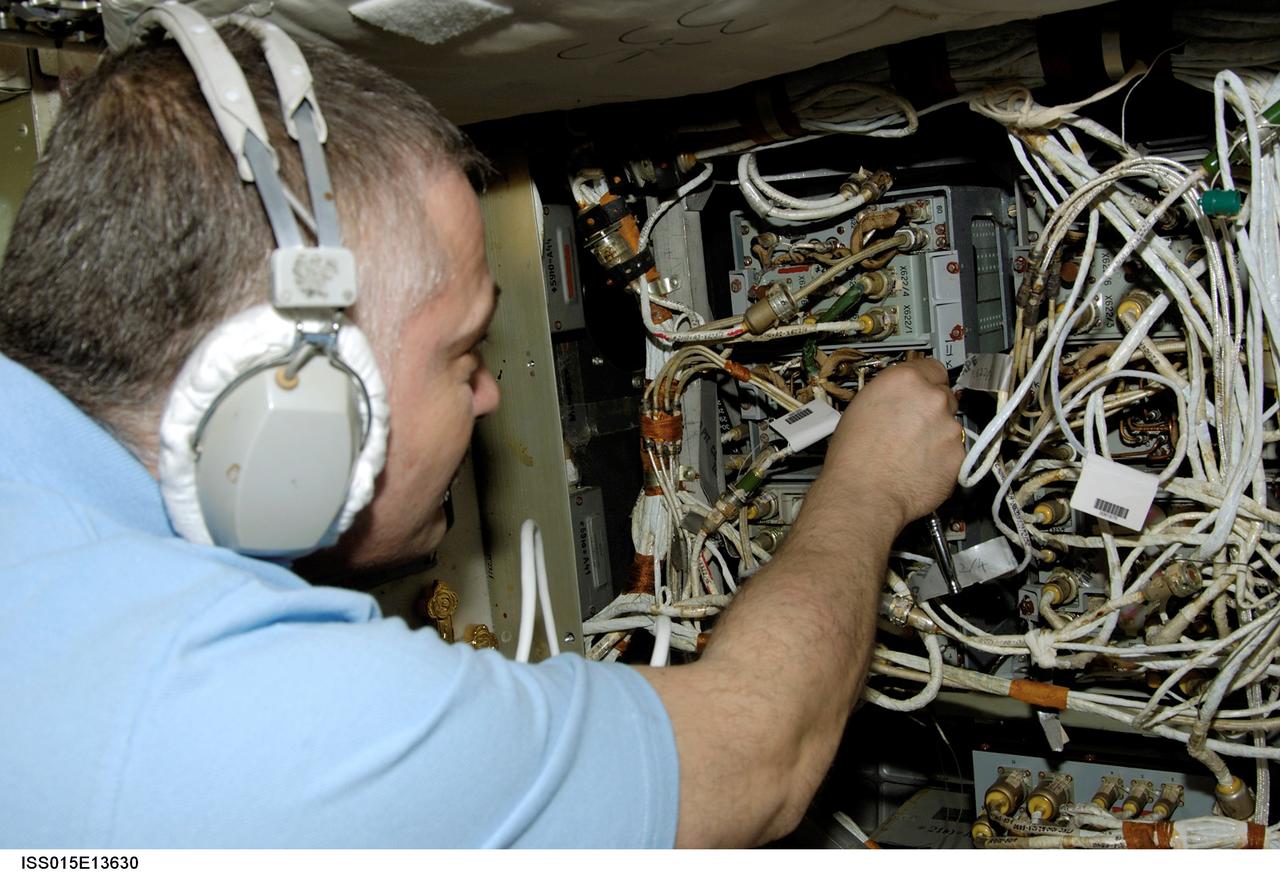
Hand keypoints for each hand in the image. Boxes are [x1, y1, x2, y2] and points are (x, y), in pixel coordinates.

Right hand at [821, 358, 963, 530]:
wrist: (865, 493)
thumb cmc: (853, 457)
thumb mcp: (860, 408)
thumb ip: (890, 395)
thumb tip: (900, 399)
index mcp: (904, 379)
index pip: (932, 367)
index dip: (926, 382)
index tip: (923, 391)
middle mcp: (932, 397)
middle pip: (944, 395)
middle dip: (932, 410)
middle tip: (912, 428)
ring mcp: (950, 426)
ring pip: (951, 425)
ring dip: (938, 435)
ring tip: (911, 454)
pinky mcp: (960, 454)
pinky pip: (956, 451)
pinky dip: (943, 459)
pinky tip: (920, 467)